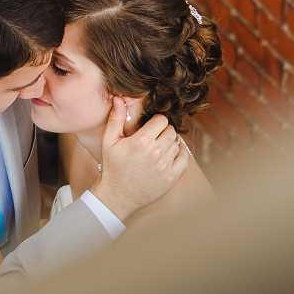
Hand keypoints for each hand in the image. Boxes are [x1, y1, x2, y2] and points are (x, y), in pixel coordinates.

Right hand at [89, 98, 188, 221]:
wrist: (116, 195)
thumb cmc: (112, 167)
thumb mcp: (109, 141)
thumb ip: (115, 118)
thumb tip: (119, 98)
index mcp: (141, 141)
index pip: (161, 120)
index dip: (156, 122)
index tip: (151, 127)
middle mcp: (155, 153)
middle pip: (171, 131)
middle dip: (163, 132)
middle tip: (154, 138)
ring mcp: (164, 166)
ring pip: (177, 144)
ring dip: (169, 144)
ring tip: (158, 148)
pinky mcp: (170, 178)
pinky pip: (184, 159)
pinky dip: (180, 155)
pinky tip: (171, 154)